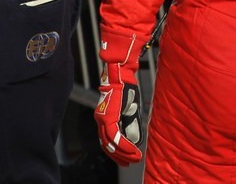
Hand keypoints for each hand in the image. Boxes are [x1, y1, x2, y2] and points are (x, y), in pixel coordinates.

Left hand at [95, 32, 143, 165]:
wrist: (121, 73)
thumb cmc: (125, 87)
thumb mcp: (128, 106)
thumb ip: (128, 120)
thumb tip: (133, 135)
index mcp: (104, 117)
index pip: (107, 140)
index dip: (116, 151)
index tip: (126, 158)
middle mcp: (100, 119)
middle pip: (107, 145)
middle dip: (119, 156)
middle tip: (129, 163)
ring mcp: (103, 118)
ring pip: (111, 143)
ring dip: (124, 153)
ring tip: (135, 158)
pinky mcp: (109, 116)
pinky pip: (116, 135)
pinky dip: (125, 145)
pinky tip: (133, 150)